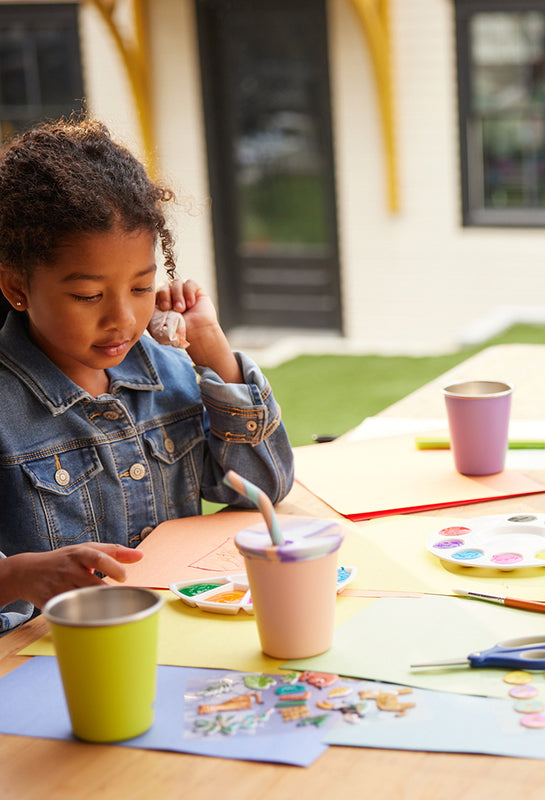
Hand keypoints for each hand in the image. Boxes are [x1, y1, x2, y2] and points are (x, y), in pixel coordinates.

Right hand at [2, 543, 143, 609]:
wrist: (27, 572)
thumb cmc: (65, 560)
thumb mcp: (86, 550)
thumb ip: (115, 552)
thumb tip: (141, 555)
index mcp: (79, 553)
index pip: (98, 558)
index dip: (113, 567)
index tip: (124, 577)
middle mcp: (68, 569)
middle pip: (93, 584)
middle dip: (109, 594)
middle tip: (120, 599)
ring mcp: (58, 586)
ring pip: (83, 600)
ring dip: (98, 606)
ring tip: (108, 608)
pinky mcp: (50, 602)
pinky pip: (71, 611)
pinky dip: (84, 614)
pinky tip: (91, 616)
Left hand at [154, 279, 241, 381]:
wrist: (196, 336)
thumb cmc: (177, 334)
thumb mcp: (156, 324)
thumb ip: (148, 314)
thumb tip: (135, 305)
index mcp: (160, 303)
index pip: (153, 291)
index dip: (156, 297)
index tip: (161, 309)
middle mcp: (171, 296)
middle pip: (163, 285)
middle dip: (165, 296)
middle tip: (169, 308)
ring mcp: (183, 292)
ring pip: (175, 282)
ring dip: (177, 296)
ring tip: (182, 309)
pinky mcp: (196, 290)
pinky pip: (188, 282)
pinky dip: (188, 292)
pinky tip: (191, 304)